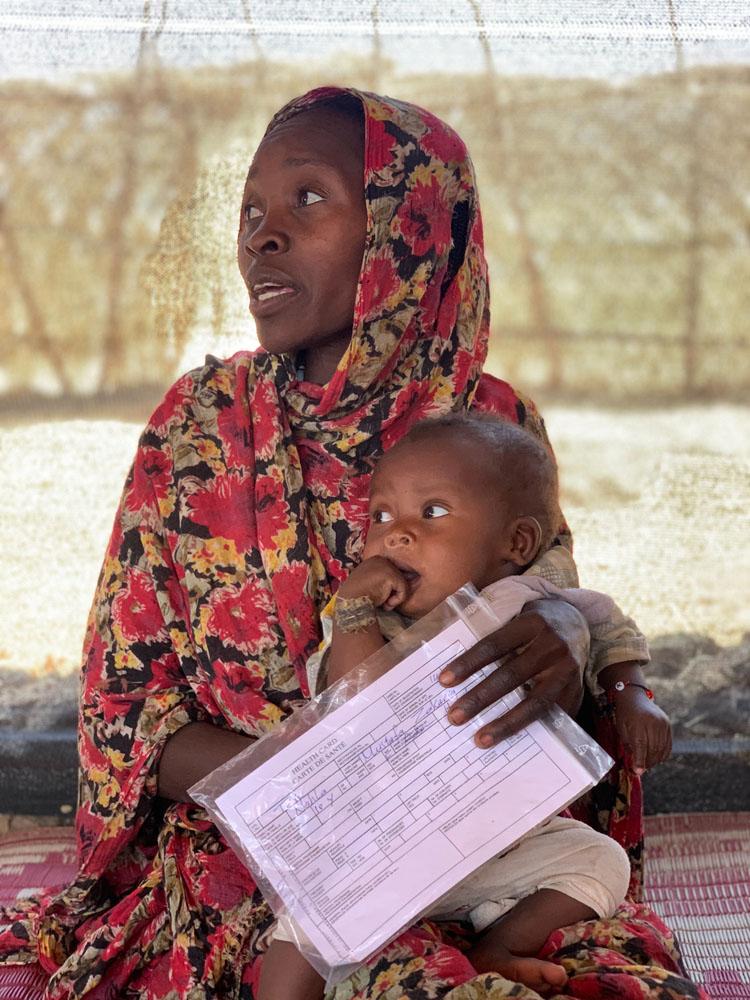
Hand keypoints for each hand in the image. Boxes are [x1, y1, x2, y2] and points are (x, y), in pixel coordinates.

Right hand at [337, 556, 408, 610]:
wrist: (349, 603)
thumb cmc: (357, 598)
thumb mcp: (370, 584)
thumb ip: (382, 581)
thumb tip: (402, 583)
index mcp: (375, 560)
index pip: (392, 573)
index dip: (390, 588)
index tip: (381, 598)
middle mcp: (381, 559)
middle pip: (399, 577)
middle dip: (393, 592)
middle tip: (383, 603)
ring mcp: (386, 566)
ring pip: (403, 584)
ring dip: (395, 598)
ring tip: (383, 604)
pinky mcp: (391, 575)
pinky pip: (404, 590)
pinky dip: (397, 600)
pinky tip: (386, 605)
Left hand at [439, 607, 585, 747]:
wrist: (574, 626)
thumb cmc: (532, 629)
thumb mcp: (516, 622)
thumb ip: (495, 643)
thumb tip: (456, 675)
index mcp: (531, 623)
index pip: (494, 645)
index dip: (468, 663)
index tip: (443, 681)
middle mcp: (551, 645)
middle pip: (510, 675)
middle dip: (480, 698)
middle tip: (454, 717)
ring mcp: (566, 670)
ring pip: (533, 701)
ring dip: (505, 723)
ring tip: (480, 739)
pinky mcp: (575, 691)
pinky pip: (550, 715)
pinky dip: (530, 729)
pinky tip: (510, 742)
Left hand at [612, 689, 671, 773]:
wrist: (634, 697)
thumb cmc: (625, 715)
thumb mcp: (622, 729)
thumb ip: (629, 747)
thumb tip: (637, 767)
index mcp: (638, 723)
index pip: (641, 746)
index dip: (640, 761)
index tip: (638, 771)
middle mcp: (652, 722)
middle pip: (653, 749)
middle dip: (648, 762)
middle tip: (642, 768)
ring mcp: (662, 723)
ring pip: (661, 748)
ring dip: (655, 760)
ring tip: (648, 763)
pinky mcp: (667, 724)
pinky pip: (668, 744)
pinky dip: (663, 754)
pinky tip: (656, 758)